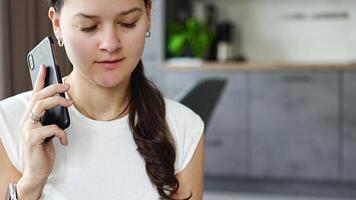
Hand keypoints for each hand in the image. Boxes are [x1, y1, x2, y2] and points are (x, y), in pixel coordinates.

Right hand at [18, 64, 72, 192]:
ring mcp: (28, 129)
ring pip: (41, 106)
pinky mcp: (33, 139)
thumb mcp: (48, 130)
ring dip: (57, 102)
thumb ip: (51, 117)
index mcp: (31, 116)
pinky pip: (50, 128)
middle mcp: (27, 120)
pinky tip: (64, 140)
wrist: (37, 170)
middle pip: (38, 96)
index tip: (45, 66)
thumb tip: (63, 103)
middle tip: (67, 85)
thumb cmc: (44, 148)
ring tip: (70, 103)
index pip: (34, 94)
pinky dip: (61, 133)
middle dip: (53, 87)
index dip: (39, 79)